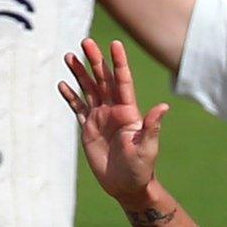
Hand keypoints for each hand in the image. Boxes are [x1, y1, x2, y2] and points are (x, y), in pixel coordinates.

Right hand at [59, 39, 166, 204]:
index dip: (118, 63)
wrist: (126, 185)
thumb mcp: (148, 147)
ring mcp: (100, 118)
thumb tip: (163, 107)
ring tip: (69, 56)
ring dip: (79, 74)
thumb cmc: (141, 168)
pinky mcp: (88, 129)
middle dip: (94, 60)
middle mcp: (113, 110)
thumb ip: (152, 127)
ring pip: (88, 90)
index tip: (115, 44)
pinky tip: (62, 85)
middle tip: (86, 41)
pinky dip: (70, 97)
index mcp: (128, 111)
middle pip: (102, 80)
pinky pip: (78, 109)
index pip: (122, 81)